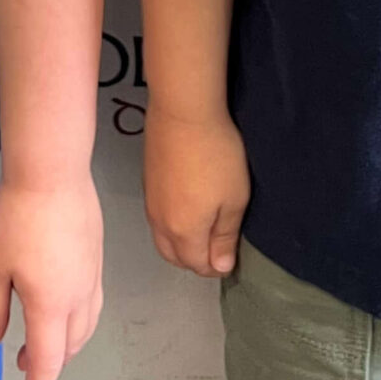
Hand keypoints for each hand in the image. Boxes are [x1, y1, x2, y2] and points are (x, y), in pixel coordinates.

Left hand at [0, 174, 102, 379]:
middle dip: (51, 365)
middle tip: (26, 367)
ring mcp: (93, 276)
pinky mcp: (97, 256)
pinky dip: (77, 320)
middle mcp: (79, 298)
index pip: (48, 363)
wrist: (53, 171)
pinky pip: (92, 303)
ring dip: (66, 344)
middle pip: (71, 347)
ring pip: (86, 326)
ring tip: (43, 341)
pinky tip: (60, 304)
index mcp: (51, 307)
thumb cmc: (16, 219)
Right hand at [145, 107, 250, 275]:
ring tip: (202, 228)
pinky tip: (184, 207)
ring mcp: (150, 203)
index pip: (197, 265)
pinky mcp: (146, 183)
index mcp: (184, 233)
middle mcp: (161, 224)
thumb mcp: (234, 199)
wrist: (183, 112)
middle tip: (217, 246)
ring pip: (162, 238)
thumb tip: (221, 267)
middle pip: (174, 257)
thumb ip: (226, 237)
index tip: (231, 254)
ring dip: (180, 243)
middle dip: (194, 259)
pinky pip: (156, 219)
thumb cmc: (217, 156)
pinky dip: (170, 225)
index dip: (216, 266)